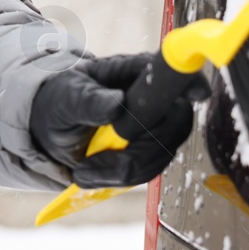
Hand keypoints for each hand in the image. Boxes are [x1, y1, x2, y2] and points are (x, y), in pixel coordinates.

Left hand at [28, 55, 208, 188]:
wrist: (50, 128)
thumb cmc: (60, 100)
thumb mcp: (65, 97)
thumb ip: (88, 100)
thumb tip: (116, 102)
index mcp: (134, 71)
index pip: (169, 73)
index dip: (187, 80)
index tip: (198, 93)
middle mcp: (153, 98)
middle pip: (173, 124)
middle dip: (138, 149)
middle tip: (91, 163)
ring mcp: (154, 126)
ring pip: (160, 153)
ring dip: (120, 169)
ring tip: (82, 169)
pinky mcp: (149, 151)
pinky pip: (147, 170)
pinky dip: (117, 178)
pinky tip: (89, 173)